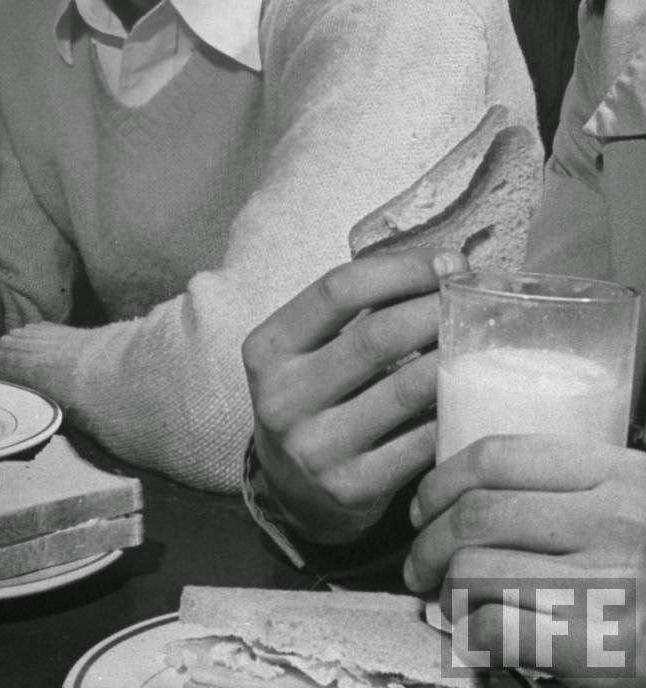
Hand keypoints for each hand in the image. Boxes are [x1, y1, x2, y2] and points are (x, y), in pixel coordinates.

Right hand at [242, 249, 467, 544]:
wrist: (291, 490)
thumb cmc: (315, 397)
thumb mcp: (309, 350)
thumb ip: (358, 312)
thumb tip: (447, 266)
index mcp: (268, 347)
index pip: (337, 290)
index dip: (400, 270)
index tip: (448, 261)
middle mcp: (283, 396)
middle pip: (375, 337)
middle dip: (435, 310)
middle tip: (476, 298)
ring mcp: (316, 446)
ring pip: (404, 390)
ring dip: (453, 358)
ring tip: (485, 338)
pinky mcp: (352, 488)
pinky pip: (419, 443)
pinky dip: (452, 412)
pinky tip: (474, 393)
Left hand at [405, 437, 645, 685]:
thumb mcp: (643, 501)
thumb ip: (586, 490)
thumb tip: (493, 494)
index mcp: (619, 475)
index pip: (500, 455)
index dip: (443, 479)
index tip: (425, 504)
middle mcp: (610, 520)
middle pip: (476, 514)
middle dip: (428, 541)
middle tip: (418, 563)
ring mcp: (607, 583)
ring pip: (476, 569)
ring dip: (446, 589)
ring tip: (447, 602)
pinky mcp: (602, 647)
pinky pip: (498, 628)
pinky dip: (474, 635)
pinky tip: (481, 640)